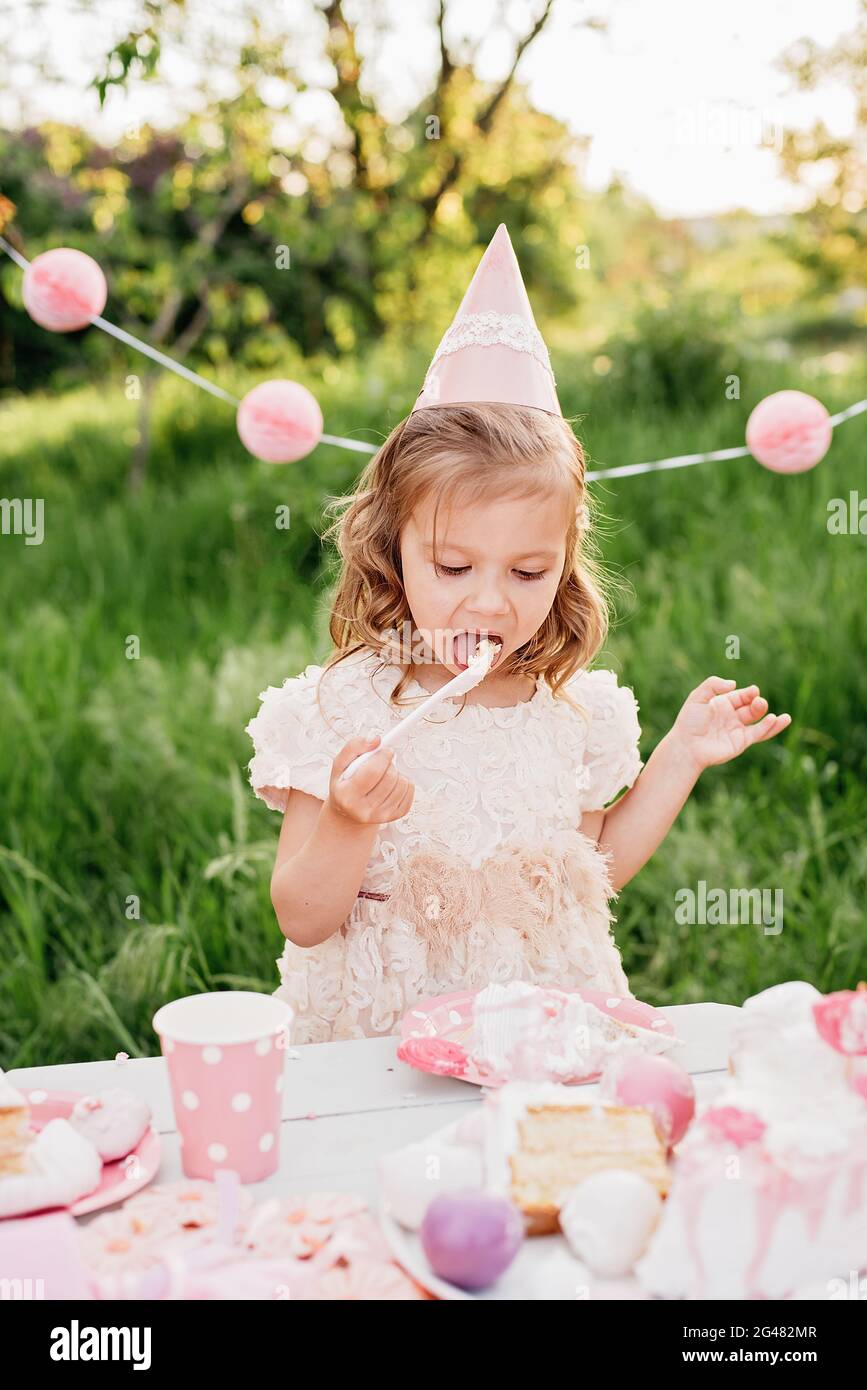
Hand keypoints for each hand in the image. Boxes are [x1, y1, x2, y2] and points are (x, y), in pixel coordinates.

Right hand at [327, 735, 414, 826]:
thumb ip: (354, 746)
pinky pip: (410, 791)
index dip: (383, 756)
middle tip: (383, 762)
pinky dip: (404, 782)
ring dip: (397, 772)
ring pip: (402, 784)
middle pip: (390, 777)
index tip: (387, 750)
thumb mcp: (340, 763)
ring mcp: (380, 816)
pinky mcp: (394, 816)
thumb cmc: (345, 783)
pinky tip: (392, 783)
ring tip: (385, 774)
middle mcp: (363, 810)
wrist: (348, 811)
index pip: (372, 771)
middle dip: (389, 763)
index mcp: (347, 796)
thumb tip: (377, 740)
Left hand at [669, 676, 791, 773]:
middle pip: (751, 708)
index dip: (749, 693)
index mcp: (722, 704)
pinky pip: (759, 734)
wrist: (686, 746)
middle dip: (758, 704)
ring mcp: (737, 730)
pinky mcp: (741, 743)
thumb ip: (713, 685)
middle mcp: (731, 717)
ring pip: (759, 722)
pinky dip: (769, 728)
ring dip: (769, 717)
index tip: (753, 691)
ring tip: (779, 715)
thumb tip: (733, 684)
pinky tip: (776, 720)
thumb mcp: (697, 697)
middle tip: (759, 702)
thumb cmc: (689, 722)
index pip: (741, 696)